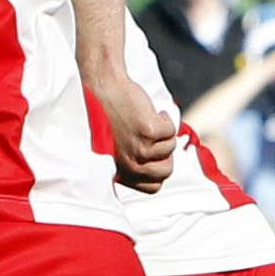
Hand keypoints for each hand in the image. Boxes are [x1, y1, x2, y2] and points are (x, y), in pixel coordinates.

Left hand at [94, 73, 174, 194]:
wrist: (102, 88)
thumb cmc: (106, 116)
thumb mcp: (114, 147)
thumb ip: (129, 162)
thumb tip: (157, 169)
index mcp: (118, 171)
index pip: (152, 187)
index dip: (157, 169)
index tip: (152, 154)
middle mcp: (128, 164)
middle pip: (165, 172)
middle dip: (164, 153)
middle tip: (150, 137)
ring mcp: (138, 149)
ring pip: (171, 149)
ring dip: (163, 133)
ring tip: (144, 121)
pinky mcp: (148, 131)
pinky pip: (171, 131)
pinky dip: (165, 119)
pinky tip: (149, 113)